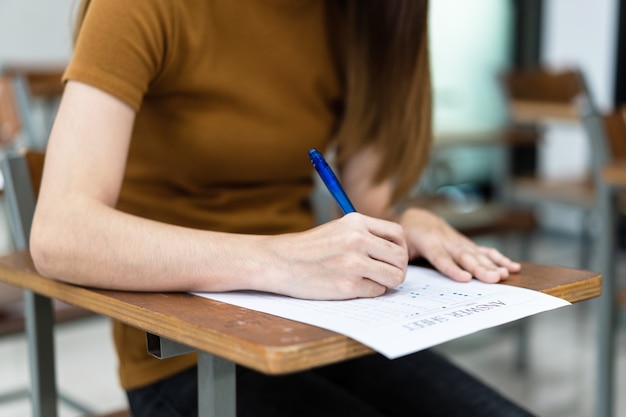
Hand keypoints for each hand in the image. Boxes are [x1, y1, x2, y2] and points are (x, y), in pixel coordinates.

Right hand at [262, 213, 408, 299]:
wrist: (281, 262)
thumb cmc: (310, 248)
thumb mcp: (338, 229)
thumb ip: (365, 234)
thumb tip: (396, 251)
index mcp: (356, 222)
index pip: (398, 234)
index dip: (400, 248)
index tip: (392, 257)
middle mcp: (357, 239)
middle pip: (400, 257)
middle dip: (397, 268)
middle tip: (386, 274)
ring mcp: (353, 263)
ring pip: (394, 276)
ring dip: (387, 282)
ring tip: (372, 280)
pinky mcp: (348, 285)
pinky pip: (377, 291)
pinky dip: (370, 291)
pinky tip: (354, 286)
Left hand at [399, 207, 520, 282]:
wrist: (418, 217)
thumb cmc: (407, 236)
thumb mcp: (399, 245)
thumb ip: (402, 258)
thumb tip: (400, 274)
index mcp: (427, 242)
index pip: (440, 257)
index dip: (452, 268)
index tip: (465, 278)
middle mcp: (446, 240)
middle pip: (464, 256)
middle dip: (480, 268)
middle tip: (494, 278)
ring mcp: (459, 242)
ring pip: (477, 253)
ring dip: (493, 265)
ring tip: (505, 275)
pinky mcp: (468, 244)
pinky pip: (485, 251)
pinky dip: (500, 259)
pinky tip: (513, 267)